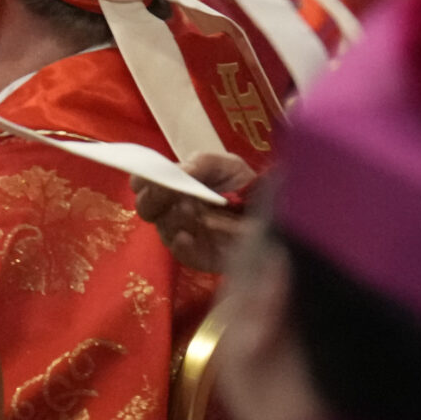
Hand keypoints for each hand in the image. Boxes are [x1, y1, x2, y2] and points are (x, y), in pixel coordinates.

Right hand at [134, 152, 256, 273]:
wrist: (277, 217)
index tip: (152, 179)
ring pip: (163, 228)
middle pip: (145, 208)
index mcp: (175, 186)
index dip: (143, 181)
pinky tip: (189, 235)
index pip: (143, 184)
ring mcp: (186, 234)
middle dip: (154, 199)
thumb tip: (176, 173)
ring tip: (192, 210)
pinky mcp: (199, 256)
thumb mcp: (228, 165)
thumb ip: (201, 162)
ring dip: (173, 217)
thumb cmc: (248, 187)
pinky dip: (181, 244)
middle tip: (172, 193)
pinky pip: (181, 253)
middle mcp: (174, 210)